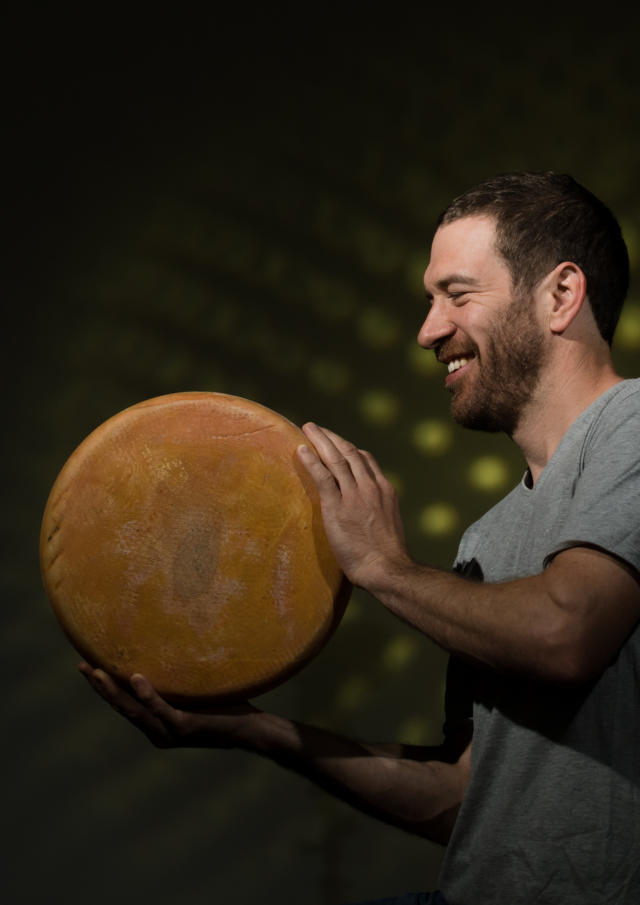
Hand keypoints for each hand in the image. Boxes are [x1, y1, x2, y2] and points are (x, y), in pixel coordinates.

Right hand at [78, 662, 258, 748]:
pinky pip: (161, 709)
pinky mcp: (185, 727)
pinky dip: (147, 694)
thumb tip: (171, 650)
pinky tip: (135, 678)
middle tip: (81, 666)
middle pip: (122, 708)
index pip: (125, 705)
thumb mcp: (197, 695)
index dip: (105, 688)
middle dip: (100, 687)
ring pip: (134, 710)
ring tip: (96, 672)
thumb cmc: (227, 708)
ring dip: (113, 691)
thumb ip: (180, 684)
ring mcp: (171, 732)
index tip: (88, 667)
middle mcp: (159, 732)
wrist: (252, 731)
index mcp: (158, 725)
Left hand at [297, 423, 410, 587]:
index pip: (366, 460)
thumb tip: (365, 513)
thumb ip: (377, 512)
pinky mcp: (338, 506)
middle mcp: (371, 486)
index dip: (349, 448)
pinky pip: (323, 477)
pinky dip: (311, 460)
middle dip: (332, 437)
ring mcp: (355, 495)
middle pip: (350, 452)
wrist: (386, 567)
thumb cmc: (386, 556)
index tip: (337, 443)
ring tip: (307, 428)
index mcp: (384, 490)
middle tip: (316, 428)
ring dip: (320, 440)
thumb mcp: (388, 525)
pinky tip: (301, 450)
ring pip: (336, 459)